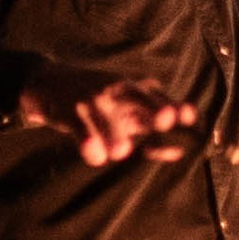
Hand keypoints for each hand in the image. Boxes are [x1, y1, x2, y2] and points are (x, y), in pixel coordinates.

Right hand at [16, 63, 201, 166]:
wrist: (50, 83)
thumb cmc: (98, 104)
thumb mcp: (124, 111)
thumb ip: (150, 128)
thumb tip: (179, 152)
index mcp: (135, 88)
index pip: (159, 98)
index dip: (175, 108)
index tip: (188, 117)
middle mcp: (117, 89)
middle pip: (140, 97)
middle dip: (154, 108)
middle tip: (166, 120)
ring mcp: (94, 98)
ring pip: (108, 118)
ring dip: (115, 134)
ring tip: (120, 152)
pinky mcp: (71, 111)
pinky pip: (81, 128)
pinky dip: (88, 142)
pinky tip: (95, 156)